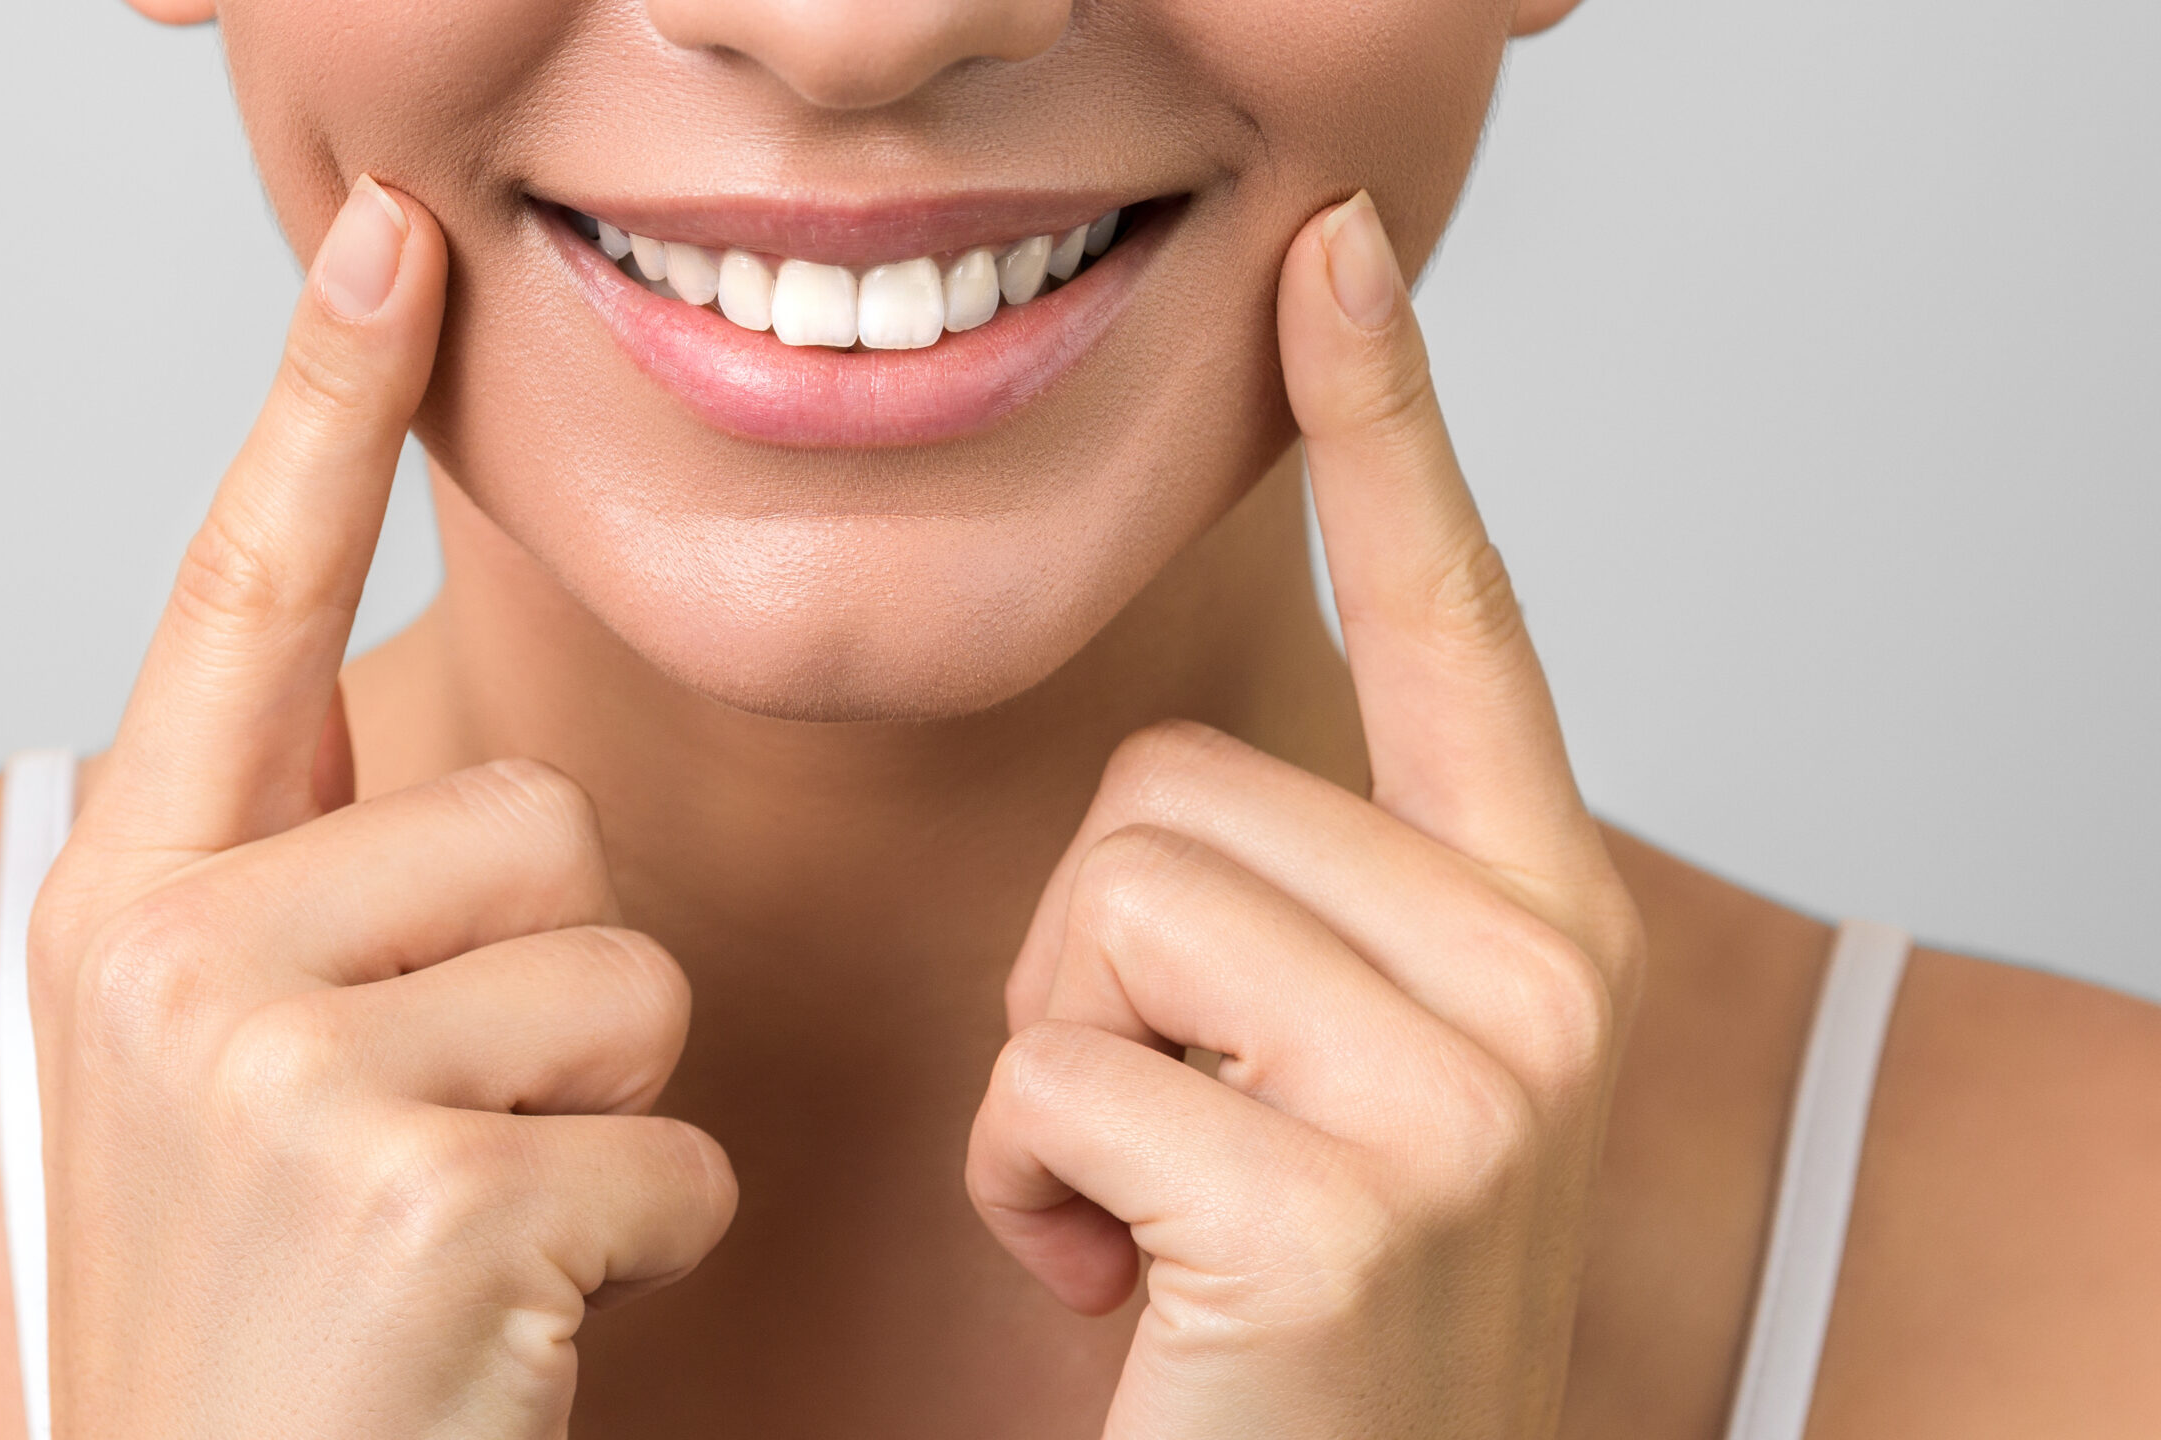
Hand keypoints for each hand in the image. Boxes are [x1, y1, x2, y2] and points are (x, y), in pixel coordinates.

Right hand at [27, 177, 736, 1438]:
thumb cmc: (271, 1304)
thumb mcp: (226, 1067)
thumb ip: (309, 886)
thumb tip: (444, 756)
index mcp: (128, 898)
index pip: (239, 602)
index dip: (320, 406)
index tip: (393, 242)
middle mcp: (172, 952)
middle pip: (538, 816)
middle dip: (552, 984)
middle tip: (438, 1140)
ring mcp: (281, 1066)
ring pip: (625, 971)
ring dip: (600, 1110)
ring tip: (472, 1223)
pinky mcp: (423, 1188)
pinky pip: (675, 1139)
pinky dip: (646, 1238)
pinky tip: (519, 1312)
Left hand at [968, 192, 1645, 1438]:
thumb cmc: (1299, 1312)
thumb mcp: (1335, 1075)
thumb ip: (1302, 907)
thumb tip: (1170, 801)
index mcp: (1541, 920)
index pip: (1461, 625)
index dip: (1390, 432)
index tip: (1330, 263)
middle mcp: (1546, 975)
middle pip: (1171, 789)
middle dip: (1098, 962)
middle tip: (1180, 1128)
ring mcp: (1468, 1087)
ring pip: (1099, 906)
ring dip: (1060, 1068)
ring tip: (1155, 1204)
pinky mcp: (1348, 1199)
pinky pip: (1051, 1072)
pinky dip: (1029, 1186)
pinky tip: (1126, 1290)